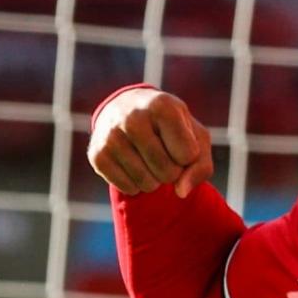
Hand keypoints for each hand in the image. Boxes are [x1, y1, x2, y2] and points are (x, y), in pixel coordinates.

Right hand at [87, 88, 212, 196]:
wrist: (128, 109)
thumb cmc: (172, 127)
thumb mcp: (196, 138)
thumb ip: (201, 167)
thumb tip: (180, 192)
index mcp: (162, 106)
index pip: (187, 155)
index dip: (188, 156)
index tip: (180, 141)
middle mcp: (132, 117)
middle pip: (167, 171)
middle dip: (173, 171)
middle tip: (165, 154)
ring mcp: (111, 135)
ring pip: (147, 182)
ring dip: (155, 180)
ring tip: (150, 160)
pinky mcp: (97, 154)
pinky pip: (128, 188)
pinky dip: (137, 185)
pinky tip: (134, 166)